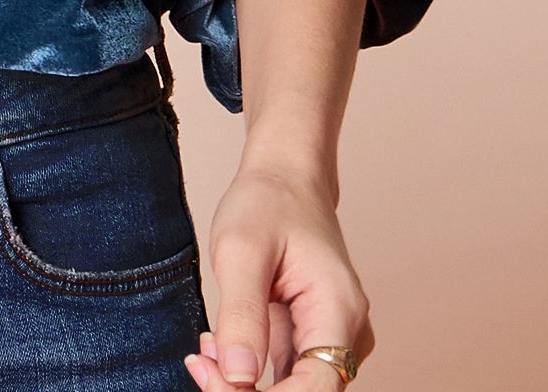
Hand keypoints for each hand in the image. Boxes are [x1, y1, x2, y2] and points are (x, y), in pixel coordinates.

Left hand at [182, 163, 374, 388]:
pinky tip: (219, 345)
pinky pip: (287, 374)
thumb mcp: (241, 250)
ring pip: (293, 388)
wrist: (285, 176)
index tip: (216, 377)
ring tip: (206, 346)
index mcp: (339, 311)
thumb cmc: (267, 202)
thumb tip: (238, 377)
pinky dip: (249, 368)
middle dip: (246, 391)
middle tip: (201, 361)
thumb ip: (241, 315)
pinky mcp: (313, 337)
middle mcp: (347, 332)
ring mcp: (333, 337)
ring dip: (244, 383)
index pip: (316, 390)